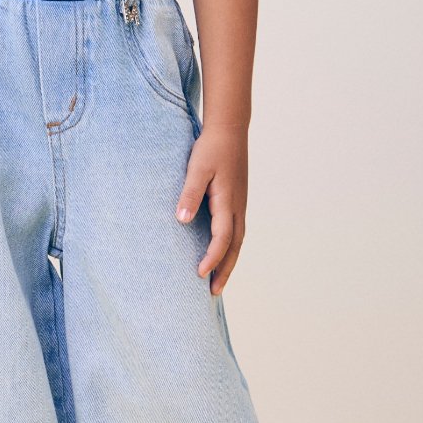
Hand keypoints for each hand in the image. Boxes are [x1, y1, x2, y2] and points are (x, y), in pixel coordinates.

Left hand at [175, 122, 247, 294]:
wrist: (229, 129)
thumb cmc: (210, 149)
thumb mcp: (197, 169)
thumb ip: (190, 194)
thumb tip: (182, 220)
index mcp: (228, 202)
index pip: (222, 238)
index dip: (212, 258)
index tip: (199, 275)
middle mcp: (238, 208)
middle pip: (234, 247)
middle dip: (225, 271)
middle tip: (213, 293)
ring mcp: (240, 205)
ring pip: (237, 241)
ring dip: (228, 262)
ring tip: (217, 281)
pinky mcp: (236, 201)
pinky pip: (235, 232)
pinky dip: (229, 248)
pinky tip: (219, 254)